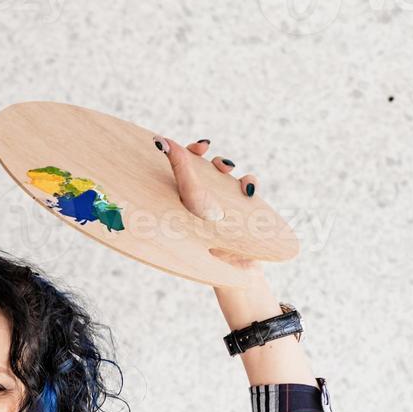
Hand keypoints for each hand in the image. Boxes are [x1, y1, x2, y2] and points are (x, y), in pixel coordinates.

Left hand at [153, 135, 261, 274]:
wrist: (232, 270)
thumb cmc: (204, 237)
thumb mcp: (192, 199)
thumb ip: (181, 170)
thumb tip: (163, 140)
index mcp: (180, 202)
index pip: (180, 171)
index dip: (187, 153)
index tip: (199, 147)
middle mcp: (200, 201)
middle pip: (205, 169)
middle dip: (212, 160)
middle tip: (212, 156)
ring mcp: (222, 205)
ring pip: (227, 176)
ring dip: (228, 167)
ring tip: (228, 172)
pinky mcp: (242, 210)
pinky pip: (248, 187)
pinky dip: (250, 182)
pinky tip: (248, 191)